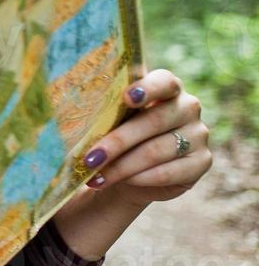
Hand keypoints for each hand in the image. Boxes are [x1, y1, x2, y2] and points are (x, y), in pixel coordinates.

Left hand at [79, 69, 212, 206]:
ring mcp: (199, 134)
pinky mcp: (202, 162)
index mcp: (167, 87)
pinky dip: (140, 179)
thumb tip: (64, 104)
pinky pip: (170, 172)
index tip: (126, 98)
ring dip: (122, 166)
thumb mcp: (108, 119)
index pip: (164, 81)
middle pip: (153, 121)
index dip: (147, 89)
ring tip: (94, 176)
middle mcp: (188, 107)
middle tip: (88, 159)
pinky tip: (119, 183)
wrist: (128, 171)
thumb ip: (103, 107)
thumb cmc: (114, 135)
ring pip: (157, 150)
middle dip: (117, 142)